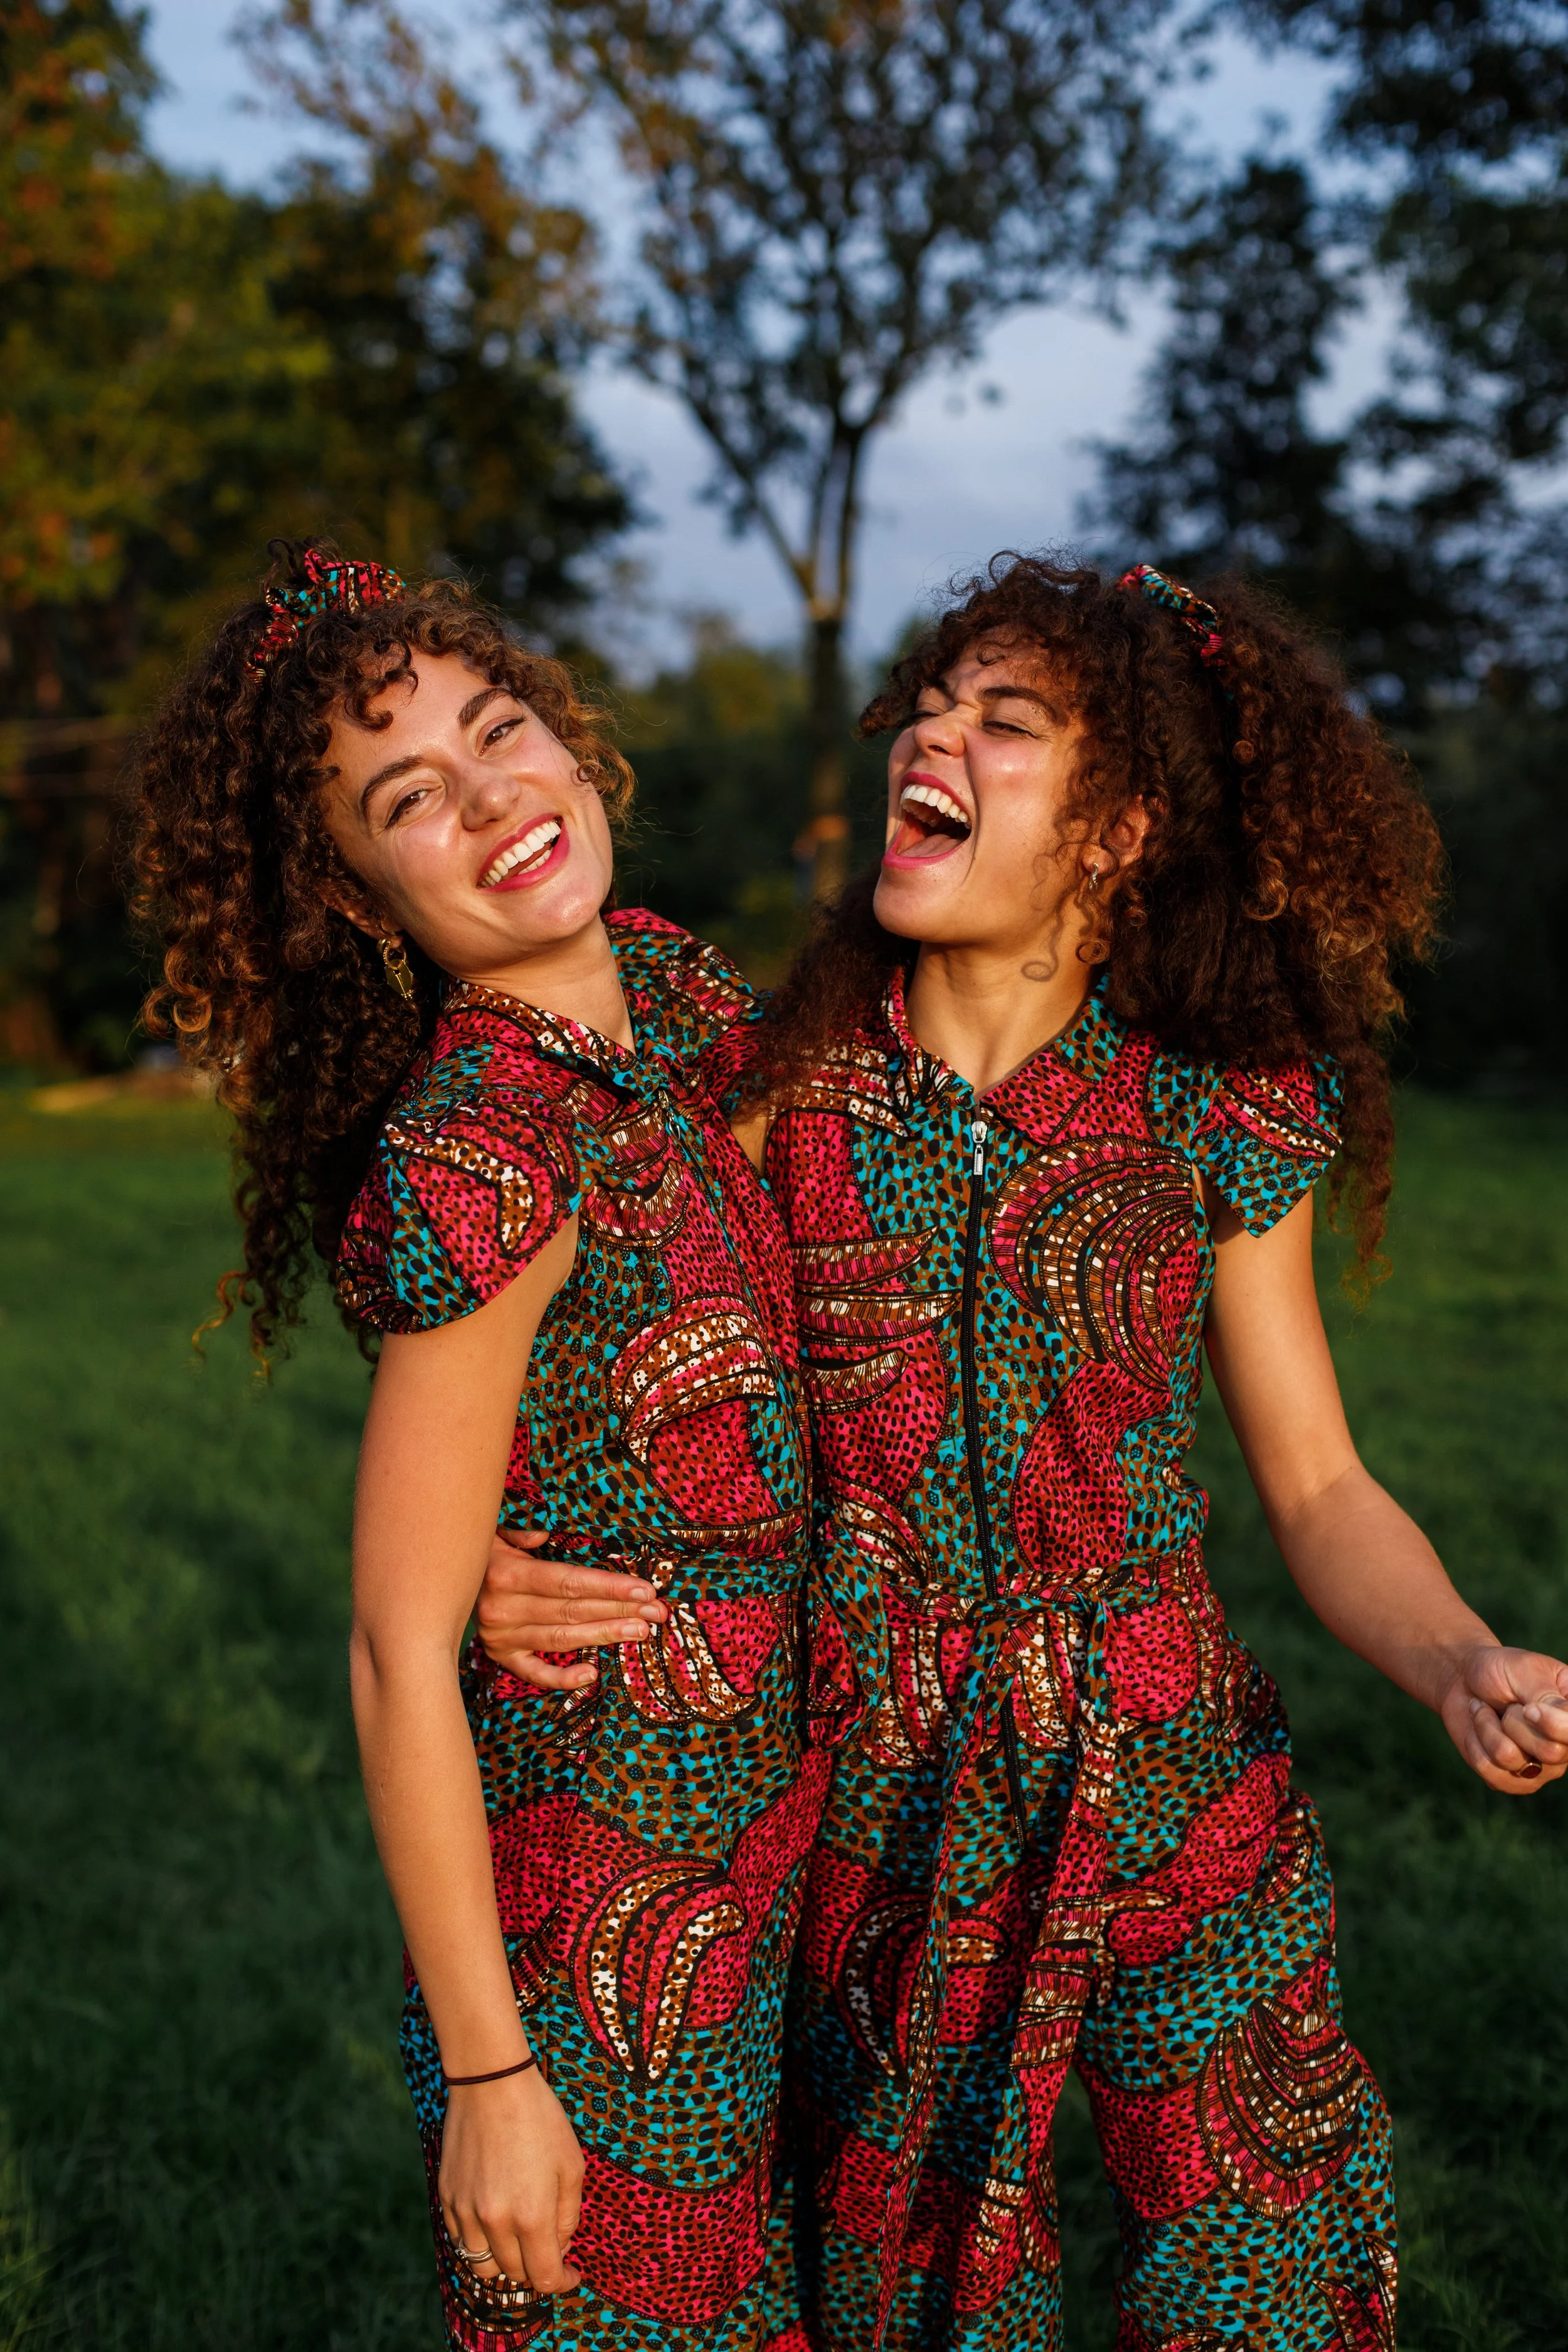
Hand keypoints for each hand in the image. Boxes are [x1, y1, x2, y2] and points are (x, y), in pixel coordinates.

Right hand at [439, 2062, 583, 2294]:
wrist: (491, 2083)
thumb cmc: (539, 2118)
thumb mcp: (571, 2164)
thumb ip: (569, 2214)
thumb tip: (560, 2246)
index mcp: (532, 2216)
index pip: (545, 2277)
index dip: (563, 2281)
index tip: (571, 2273)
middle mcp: (495, 2223)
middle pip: (515, 2274)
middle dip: (535, 2267)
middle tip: (548, 2245)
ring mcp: (466, 2212)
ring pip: (483, 2265)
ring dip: (504, 2260)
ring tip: (518, 2238)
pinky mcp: (447, 2198)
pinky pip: (461, 2239)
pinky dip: (479, 2241)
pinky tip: (493, 2218)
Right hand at [475, 1529, 667, 1690]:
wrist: (435, 1582)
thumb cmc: (478, 1548)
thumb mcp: (493, 1528)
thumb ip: (520, 1529)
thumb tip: (544, 1534)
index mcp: (506, 1574)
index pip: (569, 1582)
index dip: (609, 1587)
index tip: (645, 1590)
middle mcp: (503, 1609)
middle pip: (573, 1612)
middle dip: (620, 1611)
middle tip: (657, 1613)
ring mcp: (500, 1637)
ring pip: (562, 1639)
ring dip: (604, 1636)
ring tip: (641, 1631)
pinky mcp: (498, 1655)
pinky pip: (534, 1672)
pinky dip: (562, 1677)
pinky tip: (592, 1673)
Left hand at [1437, 1643, 1567, 1793]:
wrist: (1462, 1680)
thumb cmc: (1499, 1670)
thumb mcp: (1525, 1671)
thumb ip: (1548, 1697)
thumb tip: (1564, 1721)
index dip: (1553, 1725)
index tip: (1528, 1707)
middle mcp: (1565, 1746)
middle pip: (1550, 1752)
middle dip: (1514, 1721)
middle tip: (1508, 1704)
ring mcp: (1541, 1768)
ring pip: (1512, 1759)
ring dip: (1488, 1728)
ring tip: (1488, 1712)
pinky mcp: (1512, 1781)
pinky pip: (1490, 1772)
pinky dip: (1475, 1743)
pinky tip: (1478, 1729)